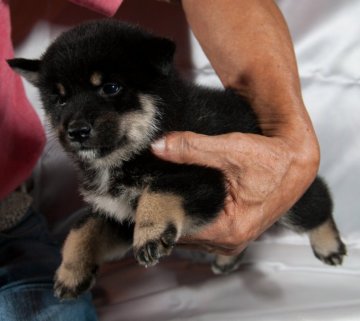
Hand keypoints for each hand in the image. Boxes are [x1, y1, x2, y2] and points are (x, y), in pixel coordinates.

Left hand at [151, 129, 318, 254]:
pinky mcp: (237, 233)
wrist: (295, 161)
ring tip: (167, 200)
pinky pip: (204, 234)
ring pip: (194, 237)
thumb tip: (160, 146)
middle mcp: (232, 241)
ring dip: (180, 220)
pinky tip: (186, 206)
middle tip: (152, 195)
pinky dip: (193, 222)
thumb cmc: (271, 159)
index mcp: (231, 229)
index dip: (160, 212)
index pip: (180, 229)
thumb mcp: (230, 149)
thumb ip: (192, 147)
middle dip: (168, 216)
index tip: (147, 197)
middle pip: (185, 236)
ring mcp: (235, 241)